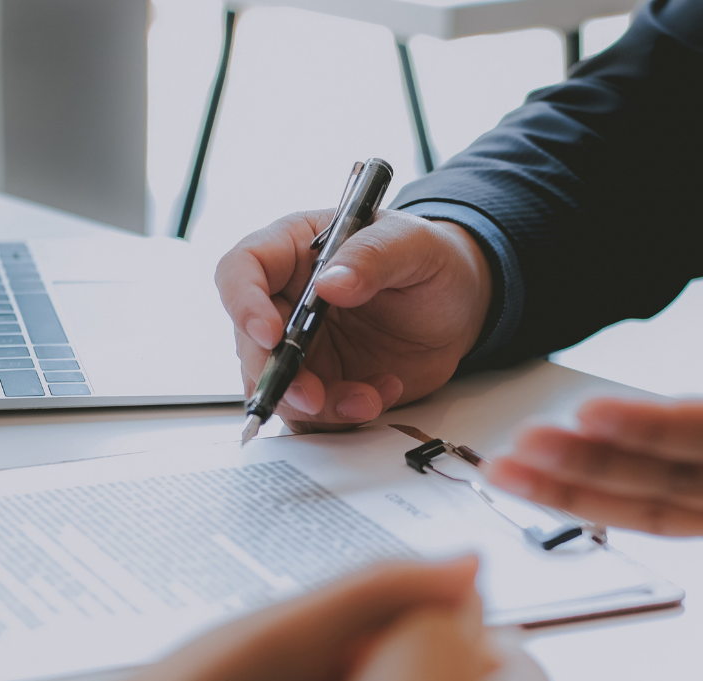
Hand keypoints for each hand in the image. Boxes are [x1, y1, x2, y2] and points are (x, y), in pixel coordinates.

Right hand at [215, 208, 491, 430]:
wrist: (460, 306)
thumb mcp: (413, 244)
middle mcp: (287, 300)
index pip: (242, 269)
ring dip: (317, 405)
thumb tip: (330, 282)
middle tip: (313, 396)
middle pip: (251, 342)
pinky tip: (380, 395)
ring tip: (368, 398)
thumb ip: (372, 256)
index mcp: (294, 250)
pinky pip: (313, 414)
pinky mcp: (323, 383)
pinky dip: (342, 415)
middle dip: (278, 376)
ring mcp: (303, 347)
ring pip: (279, 386)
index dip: (244, 303)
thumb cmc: (430, 260)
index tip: (270, 334)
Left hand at [486, 185, 702, 537]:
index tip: (593, 411)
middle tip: (524, 443)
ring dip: (577, 495)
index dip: (662, 428)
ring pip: (658, 512)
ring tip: (507, 470)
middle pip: (681, 481)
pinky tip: (540, 490)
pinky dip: (595, 510)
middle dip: (595, 466)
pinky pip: (657, 524)